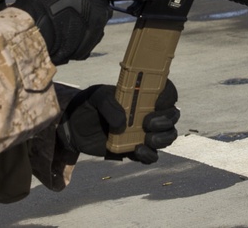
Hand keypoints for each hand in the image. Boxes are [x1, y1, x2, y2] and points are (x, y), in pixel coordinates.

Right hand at [13, 0, 160, 64]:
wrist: (29, 36)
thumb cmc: (39, 4)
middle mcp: (99, 12)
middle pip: (100, 7)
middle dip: (87, 8)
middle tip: (64, 8)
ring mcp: (94, 33)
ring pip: (91, 24)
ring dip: (78, 23)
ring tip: (55, 22)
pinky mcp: (86, 50)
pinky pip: (83, 40)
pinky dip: (73, 37)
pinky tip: (58, 34)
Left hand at [57, 81, 179, 163]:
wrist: (74, 127)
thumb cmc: (89, 105)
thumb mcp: (96, 98)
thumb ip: (109, 105)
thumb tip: (122, 123)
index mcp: (142, 94)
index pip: (166, 91)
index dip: (168, 96)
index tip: (158, 102)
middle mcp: (148, 112)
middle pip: (172, 115)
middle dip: (166, 120)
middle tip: (148, 123)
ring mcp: (144, 132)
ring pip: (168, 136)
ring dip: (162, 139)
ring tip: (146, 139)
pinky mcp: (137, 149)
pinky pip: (153, 155)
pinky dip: (150, 155)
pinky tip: (138, 151)